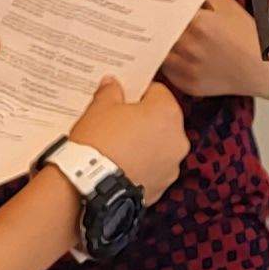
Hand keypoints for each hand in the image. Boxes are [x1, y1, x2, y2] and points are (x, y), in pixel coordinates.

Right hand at [64, 79, 185, 204]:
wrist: (91, 186)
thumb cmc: (98, 142)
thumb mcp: (99, 108)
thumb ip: (110, 91)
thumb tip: (112, 84)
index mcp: (167, 112)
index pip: (157, 91)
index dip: (138, 93)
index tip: (122, 98)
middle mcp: (177, 138)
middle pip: (161, 120)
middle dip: (143, 119)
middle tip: (117, 123)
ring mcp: (172, 165)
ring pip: (159, 146)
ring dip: (144, 144)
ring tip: (117, 148)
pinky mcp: (162, 186)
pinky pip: (154, 169)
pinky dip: (142, 166)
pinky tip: (121, 165)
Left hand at [160, 0, 268, 98]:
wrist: (262, 70)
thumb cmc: (249, 39)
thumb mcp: (228, 7)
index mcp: (199, 24)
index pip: (166, 11)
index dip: (161, 6)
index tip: (158, 2)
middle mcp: (190, 47)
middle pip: (159, 31)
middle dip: (158, 24)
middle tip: (156, 17)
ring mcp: (187, 68)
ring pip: (159, 52)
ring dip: (160, 43)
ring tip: (164, 36)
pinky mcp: (187, 85)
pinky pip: (166, 71)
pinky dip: (168, 61)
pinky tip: (176, 54)